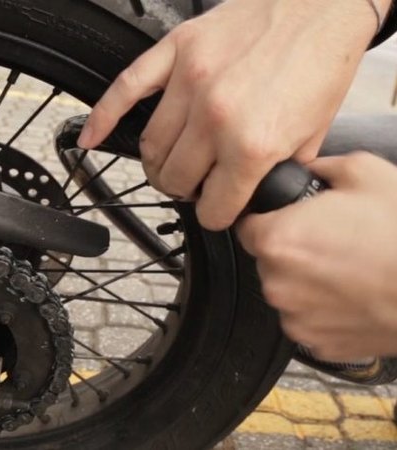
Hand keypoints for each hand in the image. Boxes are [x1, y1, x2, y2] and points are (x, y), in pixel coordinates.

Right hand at [78, 0, 384, 229]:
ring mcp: (189, 83)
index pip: (214, 207)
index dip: (217, 215)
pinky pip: (125, 90)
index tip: (217, 211)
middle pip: (175, 179)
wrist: (321, 4)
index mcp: (253, 143)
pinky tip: (90, 138)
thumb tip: (254, 194)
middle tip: (194, 187)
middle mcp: (215, 117)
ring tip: (169, 167)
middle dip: (185, 191)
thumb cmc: (321, 60)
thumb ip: (277, 172)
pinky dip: (102, 118)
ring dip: (157, 165)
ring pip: (151, 147)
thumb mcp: (314, 134)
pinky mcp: (175, 53)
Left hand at [237, 152, 396, 360]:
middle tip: (330, 241)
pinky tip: (353, 294)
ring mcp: (296, 318)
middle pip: (268, 260)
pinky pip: (309, 321)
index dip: (266, 219)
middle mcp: (277, 283)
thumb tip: (312, 170)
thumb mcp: (364, 173)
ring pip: (288, 292)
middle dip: (292, 250)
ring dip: (307, 281)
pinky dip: (324, 309)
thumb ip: (322, 167)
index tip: (284, 219)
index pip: (246, 226)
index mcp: (277, 240)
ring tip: (347, 268)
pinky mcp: (317, 344)